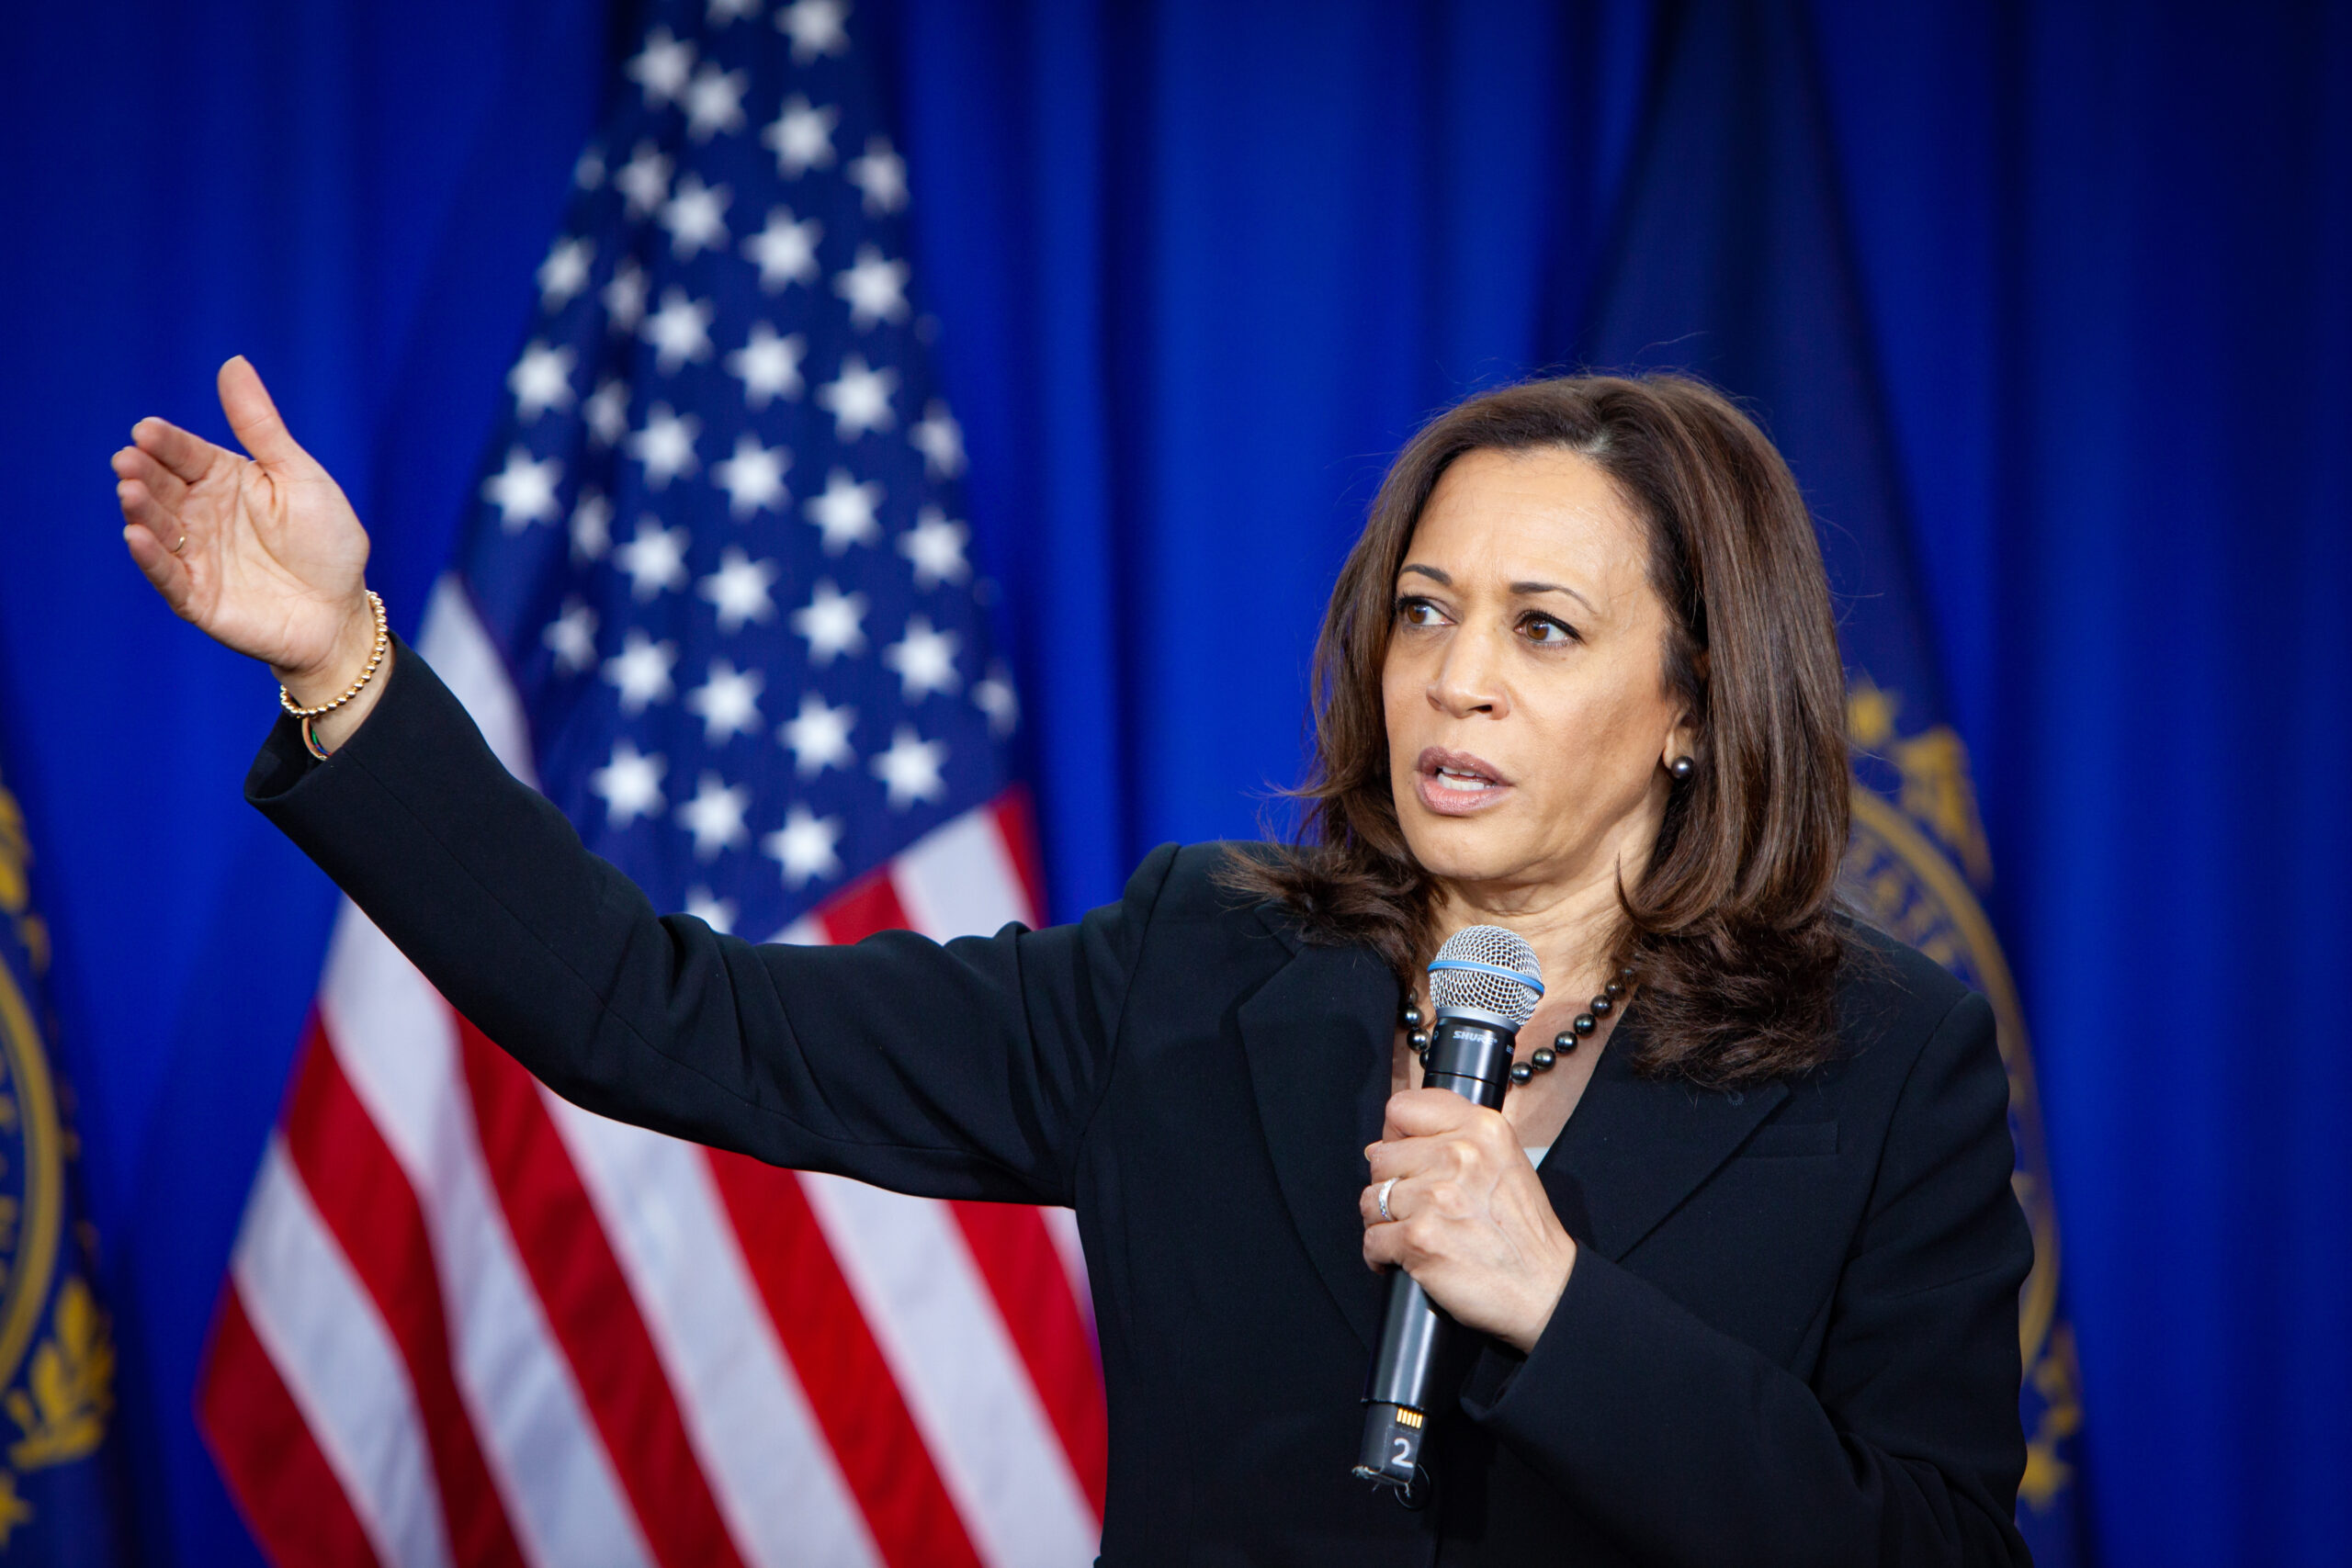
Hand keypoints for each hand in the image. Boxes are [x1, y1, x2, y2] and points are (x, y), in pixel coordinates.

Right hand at [113, 357, 376, 706]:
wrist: (341, 612)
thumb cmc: (326, 542)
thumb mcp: (298, 476)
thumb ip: (261, 426)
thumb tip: (233, 362)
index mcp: (224, 480)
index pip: (186, 454)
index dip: (165, 443)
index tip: (146, 430)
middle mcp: (202, 514)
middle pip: (164, 487)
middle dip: (144, 473)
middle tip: (129, 460)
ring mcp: (196, 555)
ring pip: (160, 528)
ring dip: (143, 510)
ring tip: (131, 492)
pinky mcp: (197, 596)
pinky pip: (168, 575)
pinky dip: (151, 557)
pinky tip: (136, 535)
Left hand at [1361, 1089, 1576, 1353]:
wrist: (1546, 1288)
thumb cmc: (1525, 1233)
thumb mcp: (1504, 1160)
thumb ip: (1453, 1140)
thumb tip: (1386, 1144)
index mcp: (1481, 1129)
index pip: (1403, 1109)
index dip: (1396, 1135)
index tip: (1404, 1155)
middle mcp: (1459, 1156)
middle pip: (1381, 1156)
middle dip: (1391, 1184)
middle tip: (1417, 1206)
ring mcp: (1436, 1197)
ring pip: (1372, 1198)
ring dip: (1384, 1220)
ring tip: (1414, 1232)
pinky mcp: (1419, 1238)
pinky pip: (1371, 1238)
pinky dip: (1381, 1255)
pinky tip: (1406, 1257)